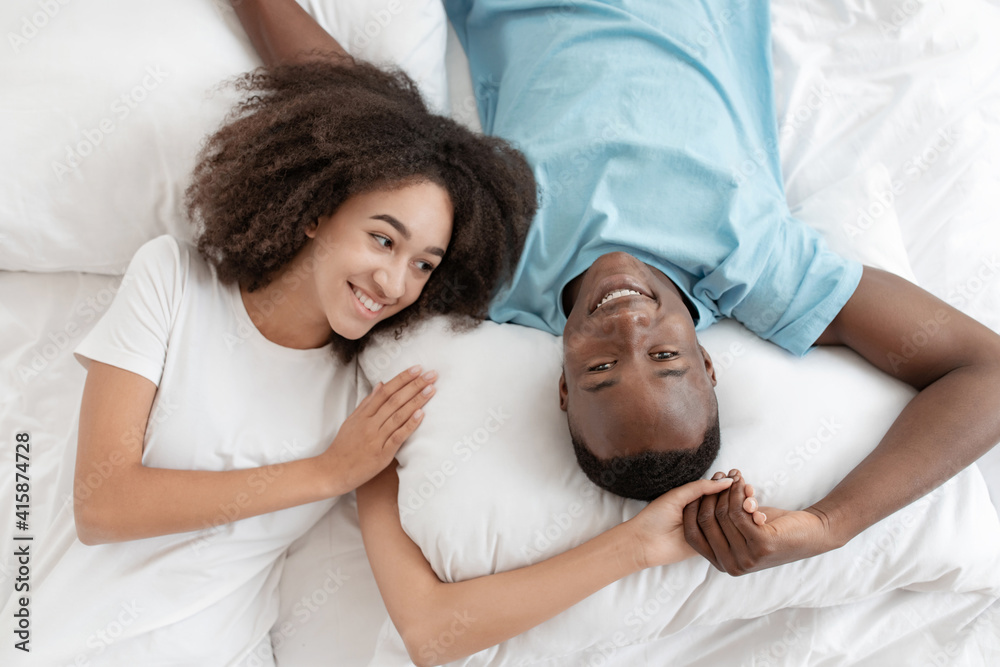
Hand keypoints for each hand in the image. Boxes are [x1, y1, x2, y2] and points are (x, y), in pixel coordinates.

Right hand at [318, 366, 436, 494]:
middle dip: (414, 386)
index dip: (402, 379)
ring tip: (431, 389)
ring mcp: (376, 439)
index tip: (417, 368)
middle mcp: (370, 424)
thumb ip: (367, 403)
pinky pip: (398, 437)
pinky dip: (410, 425)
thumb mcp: (352, 421)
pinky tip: (421, 414)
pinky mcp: (381, 454)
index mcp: (363, 415)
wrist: (332, 471)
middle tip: (431, 374)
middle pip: (395, 400)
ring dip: (416, 401)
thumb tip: (381, 384)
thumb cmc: (343, 447)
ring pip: (398, 416)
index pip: (386, 391)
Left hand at [626, 476, 736, 568]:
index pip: (715, 490)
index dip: (726, 484)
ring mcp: (705, 529)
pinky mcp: (708, 545)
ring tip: (742, 502)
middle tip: (744, 488)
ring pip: (725, 519)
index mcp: (694, 499)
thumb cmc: (655, 516)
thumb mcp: (678, 496)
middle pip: (722, 504)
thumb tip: (726, 480)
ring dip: (733, 510)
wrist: (643, 543)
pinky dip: (729, 528)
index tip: (738, 477)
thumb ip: (700, 487)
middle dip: (732, 496)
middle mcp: (701, 513)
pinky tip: (737, 520)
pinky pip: (722, 536)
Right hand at [682, 469, 834, 574]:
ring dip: (726, 490)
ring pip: (722, 515)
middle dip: (709, 495)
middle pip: (706, 523)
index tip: (698, 488)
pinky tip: (743, 484)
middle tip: (718, 477)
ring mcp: (747, 558)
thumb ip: (719, 525)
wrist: (812, 533)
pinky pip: (738, 513)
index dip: (691, 509)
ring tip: (733, 477)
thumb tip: (692, 501)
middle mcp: (732, 566)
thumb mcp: (741, 530)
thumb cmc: (774, 528)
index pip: (692, 535)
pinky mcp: (761, 545)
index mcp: (723, 564)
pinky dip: (738, 494)